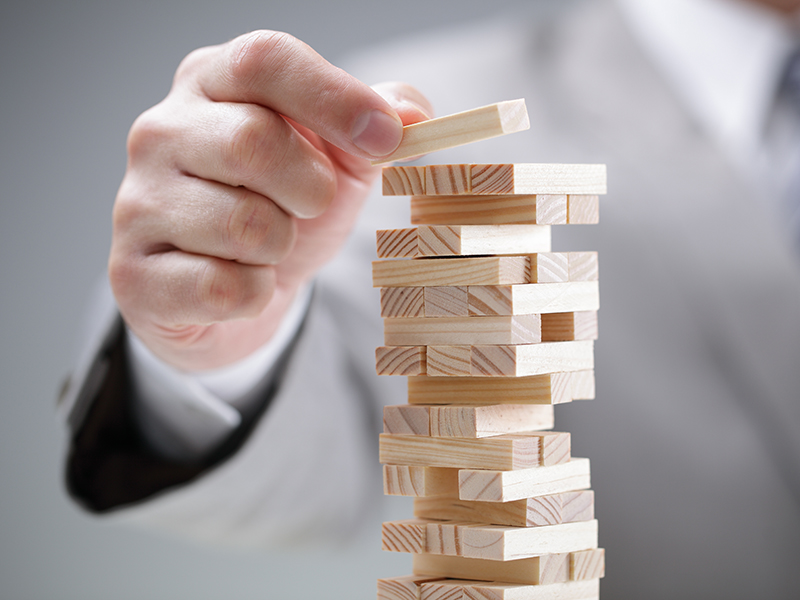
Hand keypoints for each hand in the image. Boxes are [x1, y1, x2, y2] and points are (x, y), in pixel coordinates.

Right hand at [108, 31, 430, 370]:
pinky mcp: (134, 275)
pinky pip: (224, 288)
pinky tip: (240, 284)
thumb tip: (412, 115)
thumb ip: (375, 126)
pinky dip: (255, 294)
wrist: (230, 293)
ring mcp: (137, 203)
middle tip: (309, 206)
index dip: (334, 98)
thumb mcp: (337, 161)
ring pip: (244, 225)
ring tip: (266, 246)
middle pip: (253, 142)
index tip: (386, 139)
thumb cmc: (283, 210)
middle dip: (310, 189)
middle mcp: (161, 132)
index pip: (265, 60)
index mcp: (211, 83)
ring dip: (282, 247)